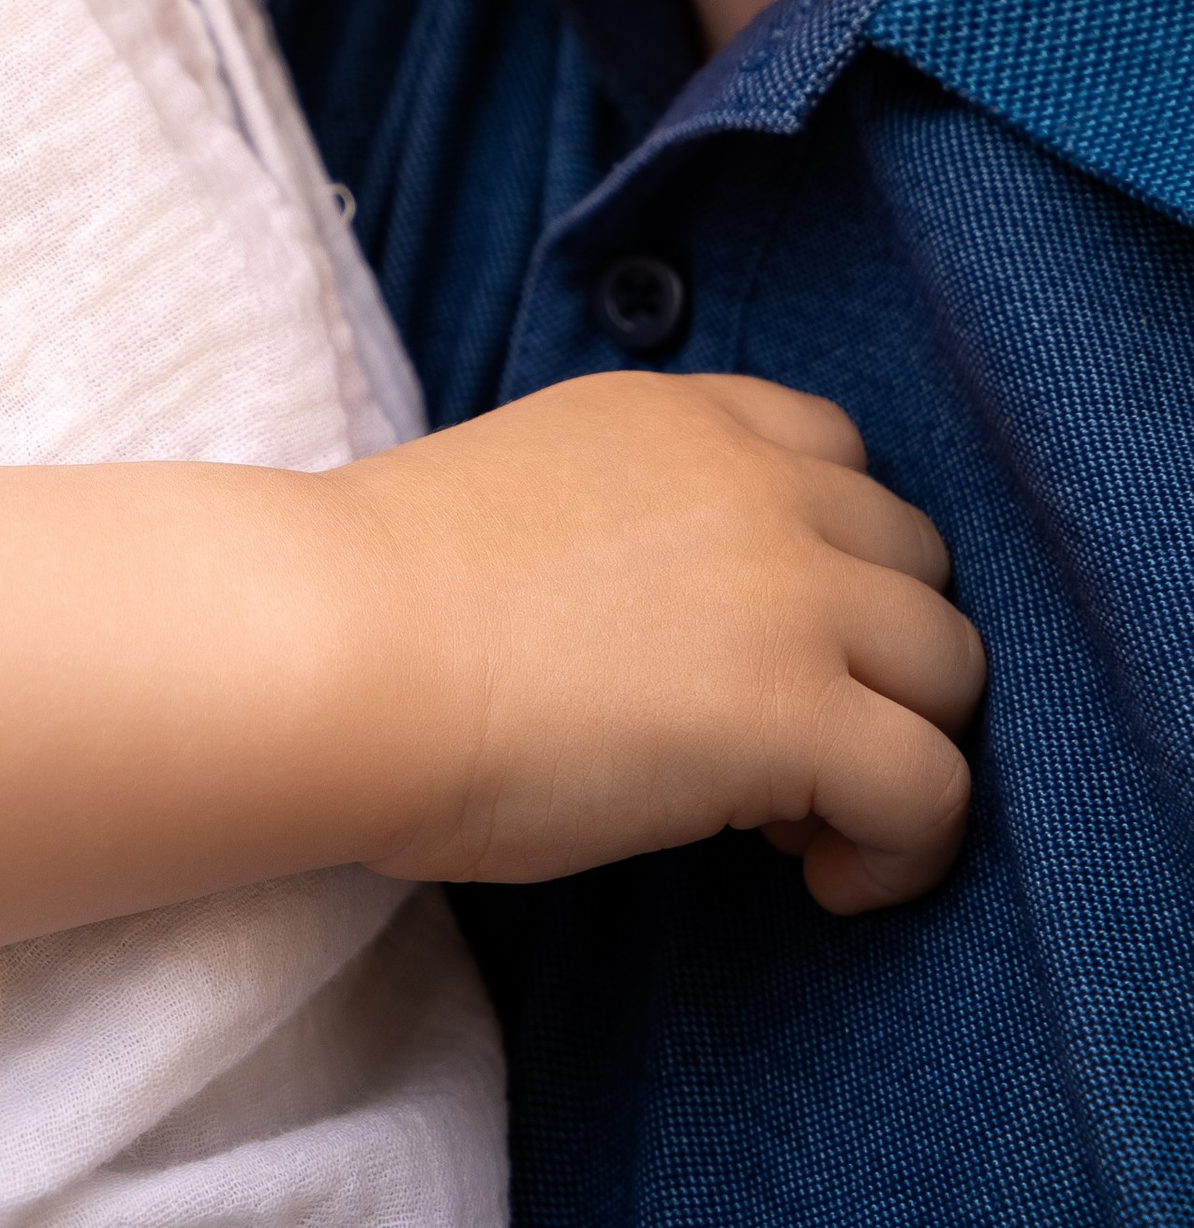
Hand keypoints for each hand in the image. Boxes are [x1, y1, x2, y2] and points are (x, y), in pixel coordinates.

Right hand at [327, 371, 983, 911]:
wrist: (342, 647)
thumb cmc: (384, 596)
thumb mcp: (536, 490)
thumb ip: (636, 520)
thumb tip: (680, 626)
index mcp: (679, 415)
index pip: (836, 452)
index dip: (827, 555)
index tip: (762, 638)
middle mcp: (758, 481)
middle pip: (917, 560)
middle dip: (874, 652)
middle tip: (782, 744)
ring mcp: (791, 592)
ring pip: (953, 667)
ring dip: (903, 741)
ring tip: (804, 820)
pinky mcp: (797, 712)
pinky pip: (934, 789)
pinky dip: (904, 849)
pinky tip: (820, 880)